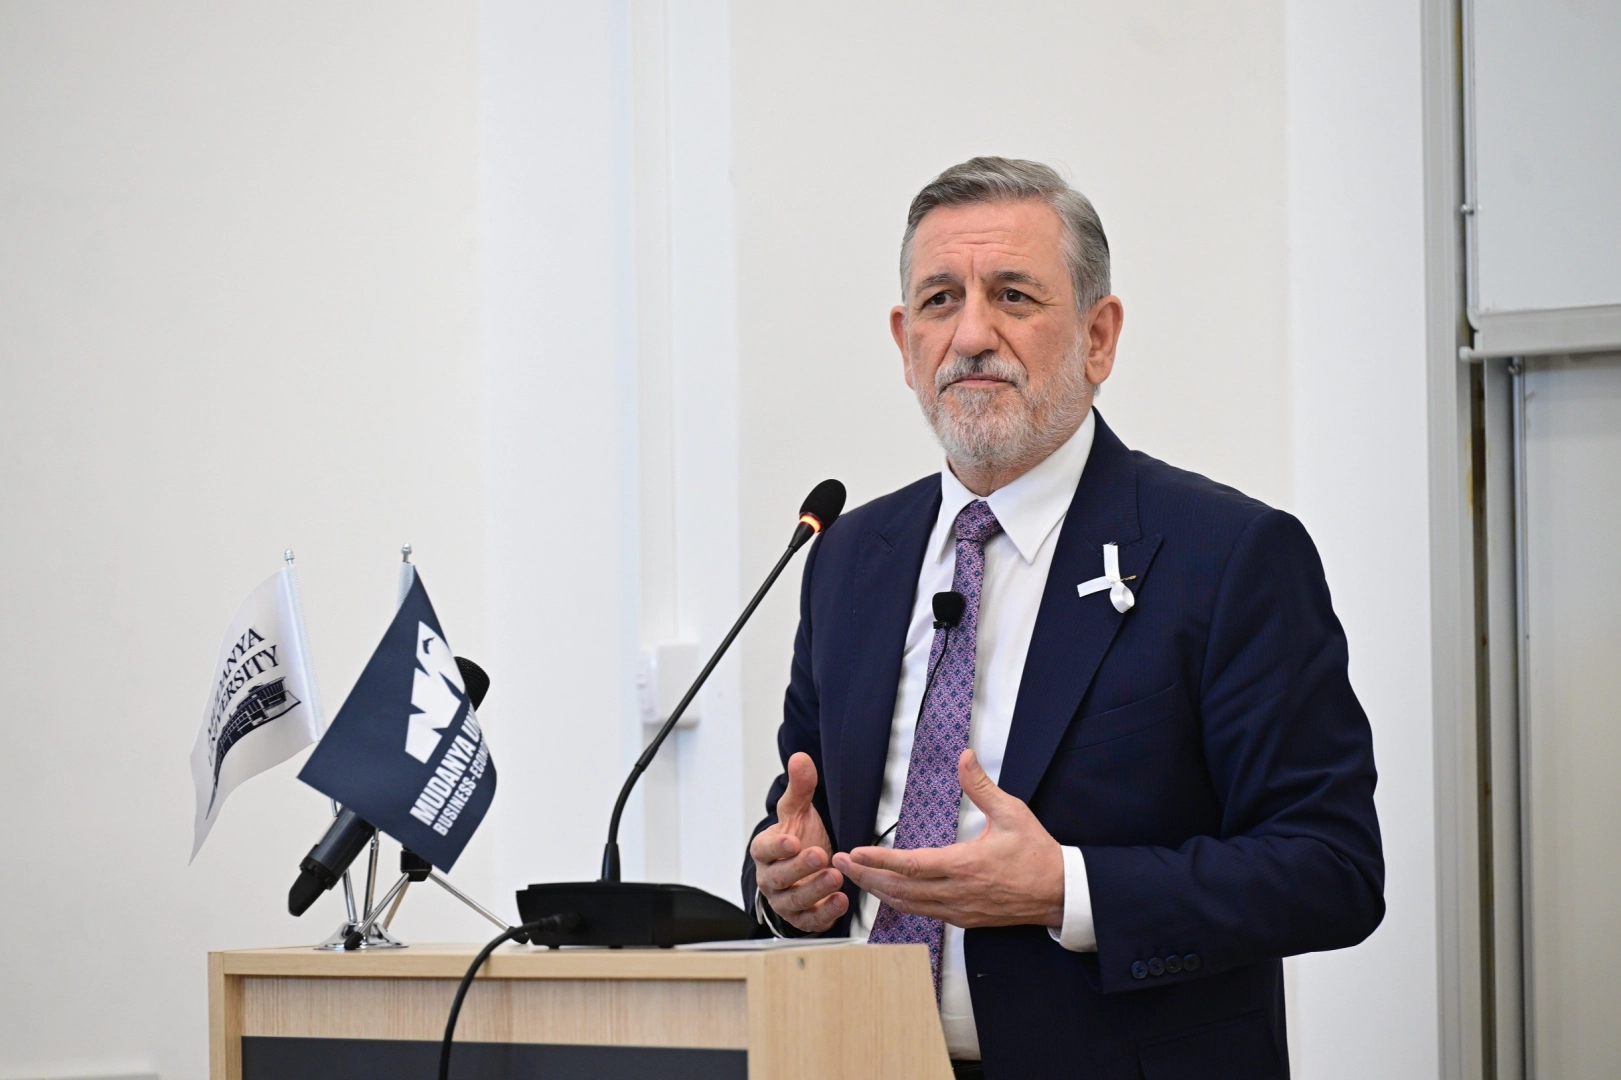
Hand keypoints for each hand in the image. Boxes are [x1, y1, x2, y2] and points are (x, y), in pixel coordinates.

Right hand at [750, 752, 847, 932]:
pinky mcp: (801, 916)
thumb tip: (800, 758)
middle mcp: (770, 878)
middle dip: (799, 868)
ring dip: (814, 890)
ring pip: (794, 900)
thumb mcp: (799, 812)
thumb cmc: (799, 838)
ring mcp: (785, 899)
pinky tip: (841, 900)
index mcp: (765, 850)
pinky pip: (809, 920)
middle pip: (779, 877)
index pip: (764, 849)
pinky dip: (825, 913)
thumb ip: (800, 787)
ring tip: (835, 877)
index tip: (792, 841)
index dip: (776, 847)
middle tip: (820, 856)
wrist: (806, 868)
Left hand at [833, 749, 1063, 928]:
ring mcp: (958, 910)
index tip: (854, 852)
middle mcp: (956, 893)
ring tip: (855, 877)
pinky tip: (888, 893)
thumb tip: (964, 757)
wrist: (1060, 893)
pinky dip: (899, 902)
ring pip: (908, 905)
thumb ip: (982, 786)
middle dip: (866, 877)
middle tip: (839, 863)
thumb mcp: (1011, 813)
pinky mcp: (964, 919)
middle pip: (899, 889)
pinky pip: (923, 913)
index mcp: (964, 866)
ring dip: (878, 891)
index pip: (910, 865)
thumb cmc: (1037, 854)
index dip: (879, 860)